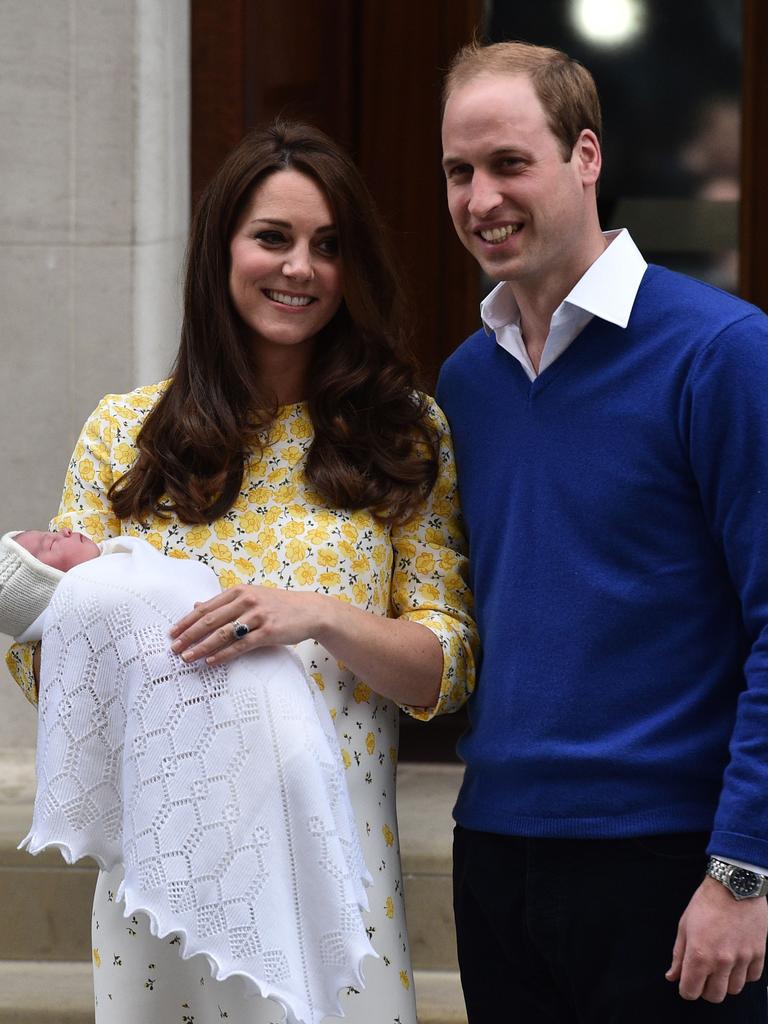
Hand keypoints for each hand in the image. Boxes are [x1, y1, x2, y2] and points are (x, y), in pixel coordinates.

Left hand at [169, 585, 327, 664]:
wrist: (310, 610)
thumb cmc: (278, 605)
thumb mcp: (250, 597)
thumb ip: (224, 602)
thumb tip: (196, 606)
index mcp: (239, 591)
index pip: (206, 608)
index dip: (187, 621)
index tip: (172, 633)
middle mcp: (246, 601)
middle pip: (210, 620)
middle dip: (189, 635)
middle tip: (174, 648)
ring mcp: (258, 616)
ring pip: (223, 633)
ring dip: (202, 647)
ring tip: (187, 658)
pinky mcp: (268, 632)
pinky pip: (241, 646)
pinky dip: (224, 654)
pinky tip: (211, 661)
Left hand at [666, 876, 767, 1001]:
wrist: (734, 886)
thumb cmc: (706, 903)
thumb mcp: (684, 926)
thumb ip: (679, 955)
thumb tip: (672, 976)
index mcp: (699, 955)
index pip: (690, 992)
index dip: (687, 988)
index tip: (688, 981)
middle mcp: (721, 962)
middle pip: (714, 996)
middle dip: (706, 989)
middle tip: (704, 974)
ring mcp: (742, 959)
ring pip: (734, 990)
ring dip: (726, 982)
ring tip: (721, 965)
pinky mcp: (758, 954)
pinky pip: (752, 978)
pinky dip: (744, 974)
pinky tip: (737, 960)